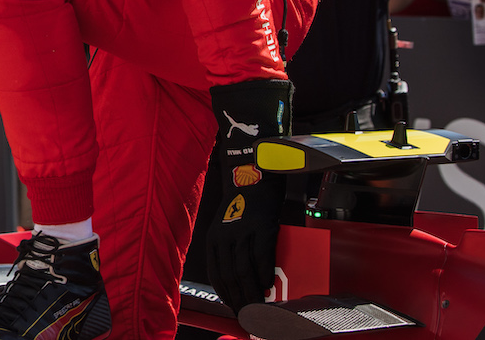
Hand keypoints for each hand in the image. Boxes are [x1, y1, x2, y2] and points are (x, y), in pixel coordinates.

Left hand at [206, 79, 290, 313]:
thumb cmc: (245, 199)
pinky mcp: (261, 228)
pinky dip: (265, 276)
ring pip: (244, 273)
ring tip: (261, 308)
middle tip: (250, 315)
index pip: (217, 275)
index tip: (235, 308)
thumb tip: (242, 273)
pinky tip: (270, 287)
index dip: (227, 295)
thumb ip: (232, 246)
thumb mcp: (230, 223)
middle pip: (230, 278)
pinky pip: (262, 259)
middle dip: (240, 300)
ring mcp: (242, 233)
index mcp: (214, 237)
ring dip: (253, 294)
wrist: (254, 170)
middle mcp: (224, 237)